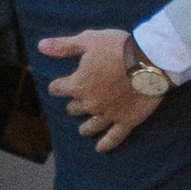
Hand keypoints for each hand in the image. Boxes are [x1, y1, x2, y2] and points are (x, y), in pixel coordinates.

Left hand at [40, 27, 163, 152]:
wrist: (150, 59)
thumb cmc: (118, 47)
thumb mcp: (88, 40)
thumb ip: (63, 46)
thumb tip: (40, 46)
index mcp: (78, 84)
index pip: (57, 89)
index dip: (58, 85)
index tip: (60, 84)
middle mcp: (90, 103)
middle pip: (73, 109)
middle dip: (74, 104)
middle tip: (78, 101)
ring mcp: (108, 114)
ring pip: (90, 126)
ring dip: (85, 127)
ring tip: (84, 129)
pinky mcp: (126, 120)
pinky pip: (114, 137)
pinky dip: (106, 144)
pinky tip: (100, 148)